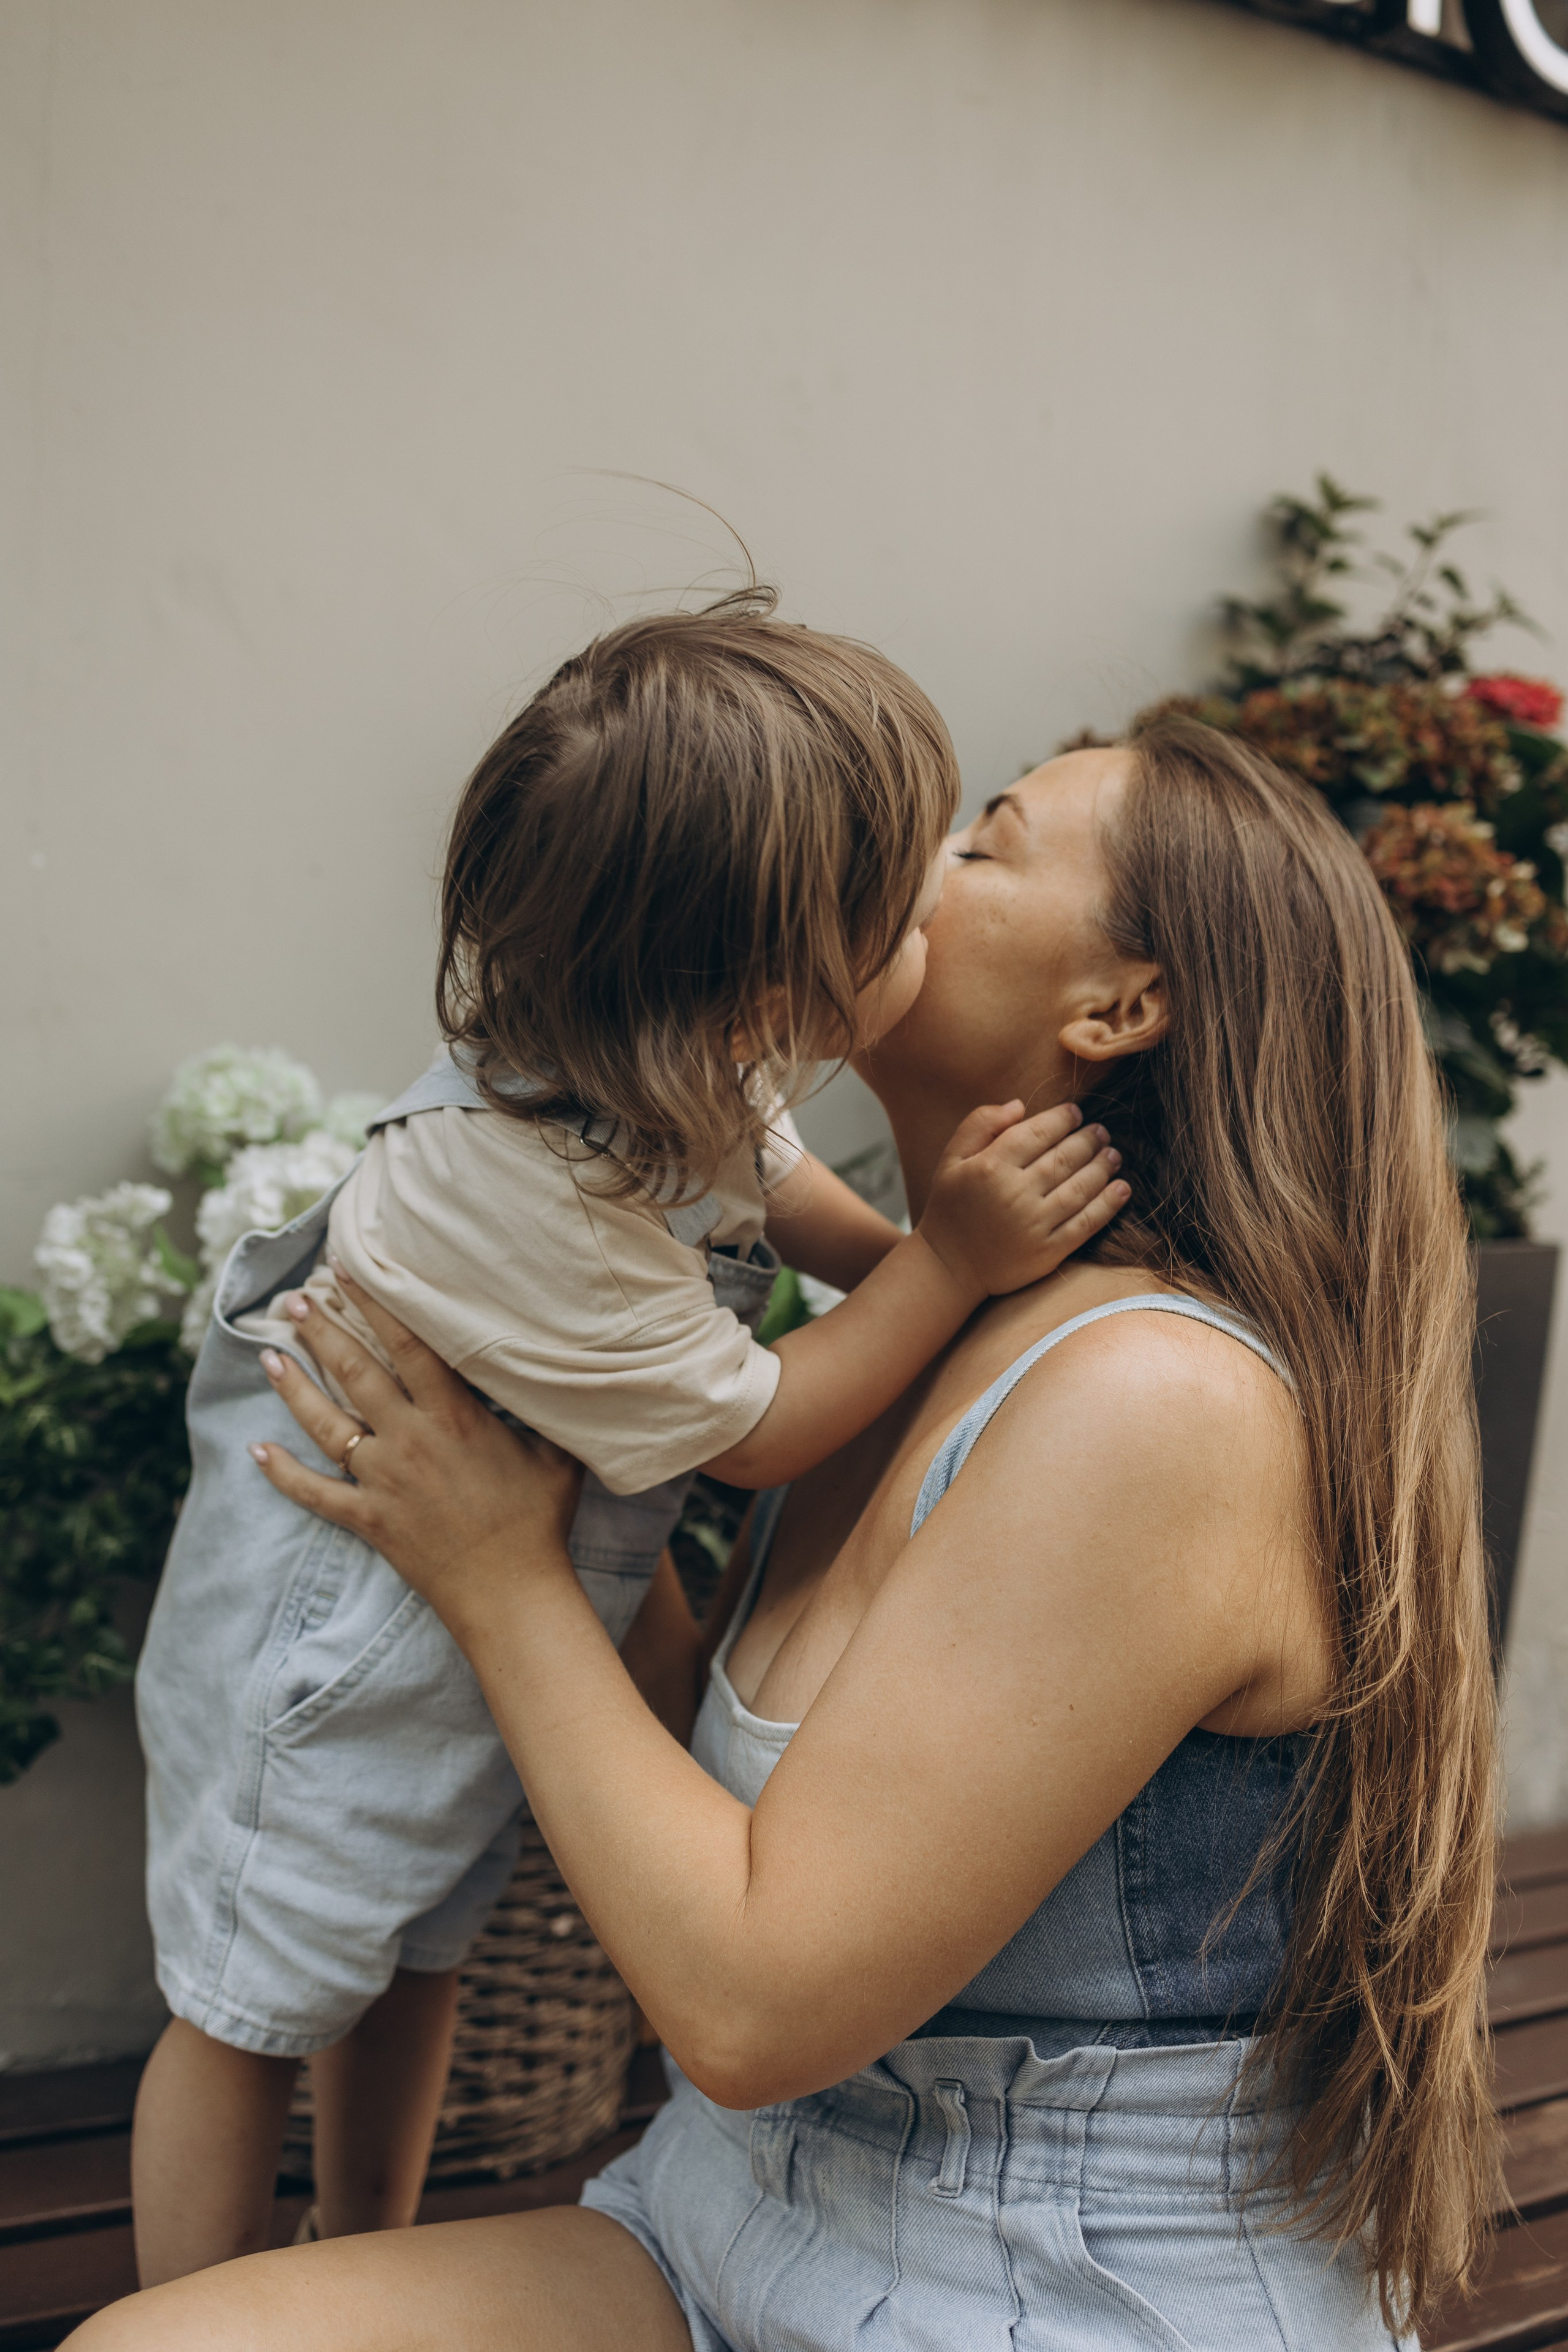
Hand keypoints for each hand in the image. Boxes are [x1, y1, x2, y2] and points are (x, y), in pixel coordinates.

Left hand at [248, 1269, 583, 1629]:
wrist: (512, 1593)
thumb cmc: (540, 1520)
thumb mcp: (556, 1452)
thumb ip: (546, 1408)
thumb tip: (557, 1368)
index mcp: (453, 1417)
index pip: (408, 1345)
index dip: (376, 1303)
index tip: (347, 1270)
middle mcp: (410, 1440)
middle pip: (355, 1374)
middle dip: (322, 1332)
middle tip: (294, 1300)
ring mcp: (383, 1481)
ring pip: (326, 1425)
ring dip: (293, 1389)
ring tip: (268, 1356)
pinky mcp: (369, 1520)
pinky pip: (315, 1493)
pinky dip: (282, 1474)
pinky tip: (256, 1451)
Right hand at [915, 1100, 1127, 1299]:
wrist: (948, 1267)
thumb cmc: (950, 1207)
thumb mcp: (951, 1159)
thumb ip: (980, 1125)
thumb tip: (1019, 1105)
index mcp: (990, 1167)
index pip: (1037, 1132)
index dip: (1062, 1119)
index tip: (1076, 1113)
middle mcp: (1015, 1193)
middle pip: (1064, 1158)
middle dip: (1089, 1140)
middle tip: (1102, 1132)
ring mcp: (1034, 1225)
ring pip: (1080, 1188)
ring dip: (1103, 1167)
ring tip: (1114, 1155)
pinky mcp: (1047, 1252)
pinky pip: (1086, 1223)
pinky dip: (1108, 1205)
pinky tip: (1122, 1189)